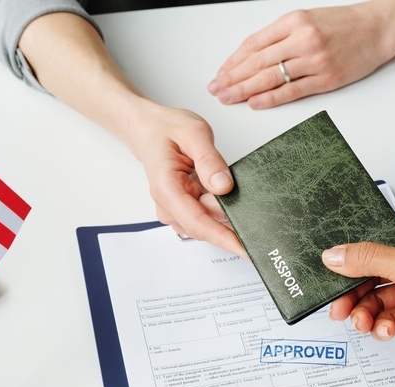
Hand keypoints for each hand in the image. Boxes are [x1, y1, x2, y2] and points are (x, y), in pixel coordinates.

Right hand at [123, 103, 243, 255]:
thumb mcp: (193, 133)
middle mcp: (168, 205)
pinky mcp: (182, 210)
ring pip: (208, 221)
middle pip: (207, 224)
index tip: (246, 249)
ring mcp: (174, 211)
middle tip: (230, 179)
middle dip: (227, 210)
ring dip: (221, 206)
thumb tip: (224, 187)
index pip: (198, 223)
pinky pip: (206, 216)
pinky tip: (215, 187)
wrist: (149, 130)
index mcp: (167, 188)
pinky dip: (218, 206)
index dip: (224, 238)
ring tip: (216, 176)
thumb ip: (209, 160)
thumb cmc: (167, 129)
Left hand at [208, 1, 394, 108]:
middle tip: (216, 90)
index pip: (254, 44)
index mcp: (294, 21)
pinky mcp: (327, 78)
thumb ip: (282, 36)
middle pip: (257, 62)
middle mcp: (302, 39)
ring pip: (271, 77)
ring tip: (229, 98)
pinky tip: (256, 103)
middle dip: (232, 78)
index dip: (233, 61)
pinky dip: (271, 99)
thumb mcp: (308, 19)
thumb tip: (253, 56)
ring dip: (245, 90)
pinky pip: (292, 91)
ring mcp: (315, 60)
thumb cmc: (345, 24)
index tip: (221, 73)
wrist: (380, 26)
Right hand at [321, 216, 394, 363]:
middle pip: (372, 276)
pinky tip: (384, 330)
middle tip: (339, 307)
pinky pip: (391, 320)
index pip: (375, 244)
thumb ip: (368, 260)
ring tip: (362, 322)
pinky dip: (383, 327)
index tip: (331, 272)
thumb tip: (334, 254)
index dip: (352, 259)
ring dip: (366, 313)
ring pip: (379, 301)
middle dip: (354, 293)